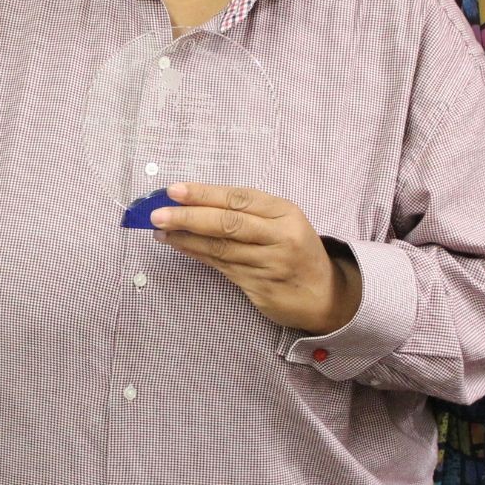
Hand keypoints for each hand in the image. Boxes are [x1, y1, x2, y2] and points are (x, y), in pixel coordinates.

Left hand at [151, 182, 361, 334]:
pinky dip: (197, 255)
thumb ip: (248, 211)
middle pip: (228, 223)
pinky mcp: (260, 287)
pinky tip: (180, 246)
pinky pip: (222, 267)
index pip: (239, 198)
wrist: (326, 294)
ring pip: (220, 248)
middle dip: (189, 216)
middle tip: (157, 214)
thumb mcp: (283, 222)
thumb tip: (196, 200)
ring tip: (160, 230)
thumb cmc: (296, 250)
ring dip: (186, 238)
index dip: (204, 193)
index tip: (174, 190)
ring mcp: (270, 264)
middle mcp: (280, 237)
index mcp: (285, 213)